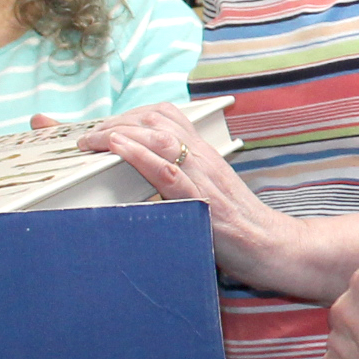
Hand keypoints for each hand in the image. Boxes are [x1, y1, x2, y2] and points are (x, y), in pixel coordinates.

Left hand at [59, 109, 288, 276]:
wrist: (270, 245)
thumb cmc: (238, 223)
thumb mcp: (210, 189)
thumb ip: (184, 176)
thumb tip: (151, 174)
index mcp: (204, 153)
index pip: (165, 115)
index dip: (129, 114)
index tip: (104, 125)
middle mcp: (202, 157)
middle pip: (155, 119)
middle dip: (116, 122)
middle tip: (88, 137)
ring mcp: (202, 176)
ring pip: (158, 138)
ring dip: (119, 134)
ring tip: (92, 140)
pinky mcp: (200, 200)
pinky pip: (167, 171)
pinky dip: (140, 155)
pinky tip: (120, 149)